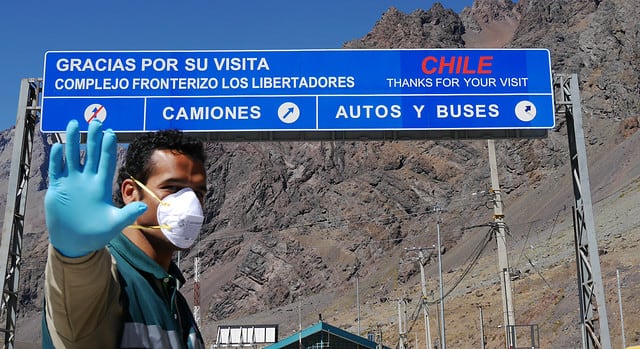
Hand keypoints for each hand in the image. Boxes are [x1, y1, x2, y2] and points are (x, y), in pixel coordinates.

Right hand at [45, 120, 146, 256]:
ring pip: (72, 156)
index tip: (110, 132)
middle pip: (90, 154)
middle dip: (92, 137)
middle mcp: (87, 180)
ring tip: (73, 124)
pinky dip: (57, 159)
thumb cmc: (97, 233)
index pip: (106, 161)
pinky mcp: (57, 188)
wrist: (75, 242)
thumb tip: (143, 207)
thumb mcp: (114, 224)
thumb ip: (127, 214)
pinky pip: (56, 170)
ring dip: (73, 141)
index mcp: (101, 186)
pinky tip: (58, 146)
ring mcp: (72, 183)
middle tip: (95, 120)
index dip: (108, 147)